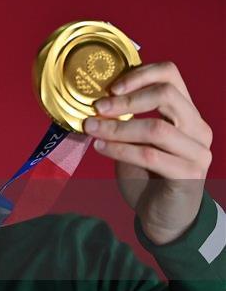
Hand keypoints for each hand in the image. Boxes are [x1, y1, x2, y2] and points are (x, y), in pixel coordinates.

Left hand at [83, 62, 212, 244]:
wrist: (163, 216)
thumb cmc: (146, 176)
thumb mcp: (134, 142)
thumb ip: (125, 121)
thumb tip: (93, 104)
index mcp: (186, 113)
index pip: (171, 75)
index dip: (140, 74)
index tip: (110, 87)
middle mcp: (197, 128)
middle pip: (167, 95)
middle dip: (127, 99)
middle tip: (97, 107)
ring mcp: (197, 152)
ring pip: (156, 129)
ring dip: (117, 128)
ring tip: (92, 128)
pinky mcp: (189, 175)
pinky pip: (151, 156)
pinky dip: (121, 150)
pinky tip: (100, 148)